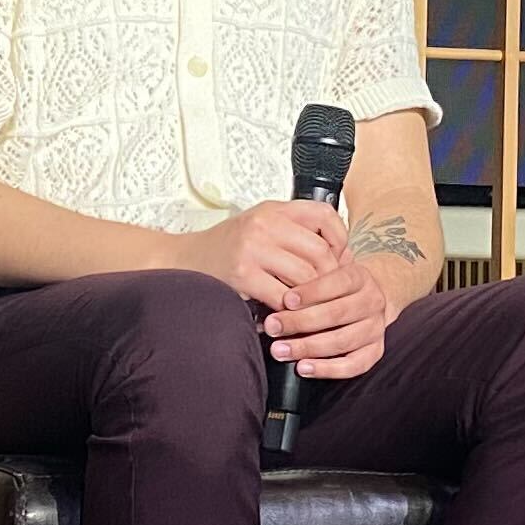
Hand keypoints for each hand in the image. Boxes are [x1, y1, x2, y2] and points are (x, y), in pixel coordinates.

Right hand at [180, 200, 347, 308]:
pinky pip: (282, 298)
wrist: (184, 261)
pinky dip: (289, 312)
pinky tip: (285, 315)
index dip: (340, 240)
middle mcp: (265, 224)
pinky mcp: (243, 275)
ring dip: (311, 299)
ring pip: (306, 278)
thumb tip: (339, 255)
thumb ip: (294, 232)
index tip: (340, 259)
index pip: (324, 215)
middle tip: (327, 294)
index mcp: (274, 210)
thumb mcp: (261, 225)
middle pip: (320, 252)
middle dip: (330, 279)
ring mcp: (253, 249)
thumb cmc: (226, 247)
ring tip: (307, 307)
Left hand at [262, 259, 397, 380]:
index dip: (311, 292)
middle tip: (273, 327)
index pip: (337, 282)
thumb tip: (272, 296)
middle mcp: (372, 301)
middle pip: (337, 313)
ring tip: (280, 351)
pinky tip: (303, 368)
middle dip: (301, 322)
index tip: (286, 300)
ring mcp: (376, 328)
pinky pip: (353, 366)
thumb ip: (305, 280)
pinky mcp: (376, 352)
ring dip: (308, 347)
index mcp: (359, 277)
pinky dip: (327, 369)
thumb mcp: (325, 274)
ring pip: (343, 341)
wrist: (368, 300)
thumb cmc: (335, 288)